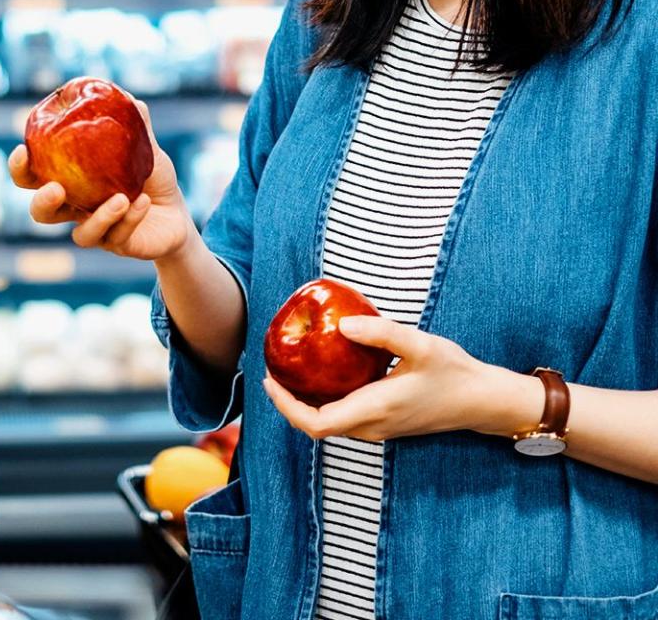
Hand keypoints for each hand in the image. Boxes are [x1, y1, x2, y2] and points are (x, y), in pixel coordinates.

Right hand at [8, 98, 192, 261]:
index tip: (22, 150)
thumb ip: (136, 128)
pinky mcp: (118, 245)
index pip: (33, 177)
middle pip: (41, 213)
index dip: (20, 168)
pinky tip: (143, 203)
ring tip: (122, 197)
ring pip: (81, 236)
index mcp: (72, 181)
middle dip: (42, 202)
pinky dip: (129, 219)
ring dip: (99, 216)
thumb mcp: (146, 150)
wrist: (178, 214)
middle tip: (56, 188)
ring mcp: (96, 230)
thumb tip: (132, 101)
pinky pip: (117, 237)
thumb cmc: (152, 178)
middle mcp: (76, 209)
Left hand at [262, 317, 503, 441]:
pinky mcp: (385, 423)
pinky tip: (323, 374)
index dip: (286, 406)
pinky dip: (323, 402)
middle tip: (272, 371)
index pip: (317, 423)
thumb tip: (341, 324)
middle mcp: (373, 426)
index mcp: (376, 409)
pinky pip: (343, 418)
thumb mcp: (420, 345)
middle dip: (288, 403)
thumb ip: (381, 333)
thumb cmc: (454, 372)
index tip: (270, 380)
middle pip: (316, 426)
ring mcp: (379, 429)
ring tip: (289, 372)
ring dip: (304, 404)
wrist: (483, 401)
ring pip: (330, 425)